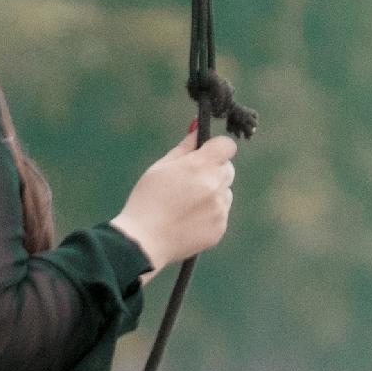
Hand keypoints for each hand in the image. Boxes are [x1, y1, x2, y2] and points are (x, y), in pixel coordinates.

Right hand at [109, 124, 237, 277]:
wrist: (143, 241)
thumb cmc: (147, 199)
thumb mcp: (161, 166)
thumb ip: (185, 147)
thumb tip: (197, 128)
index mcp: (200, 166)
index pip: (227, 146)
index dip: (217, 148)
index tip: (205, 154)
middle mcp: (215, 186)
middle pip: (228, 168)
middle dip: (214, 169)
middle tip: (191, 180)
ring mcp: (220, 209)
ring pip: (225, 192)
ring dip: (213, 192)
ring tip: (186, 204)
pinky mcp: (220, 228)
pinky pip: (221, 213)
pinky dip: (210, 213)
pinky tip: (188, 219)